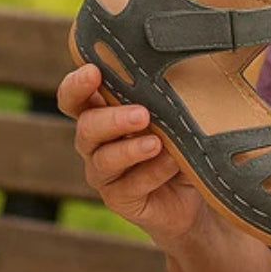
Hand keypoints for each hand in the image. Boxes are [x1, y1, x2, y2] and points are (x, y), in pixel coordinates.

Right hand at [57, 64, 205, 245]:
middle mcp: (96, 143)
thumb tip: (172, 75)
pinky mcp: (119, 199)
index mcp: (103, 113)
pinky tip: (172, 162)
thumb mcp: (174, 116)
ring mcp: (104, 173)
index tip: (93, 72)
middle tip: (142, 114)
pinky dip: (153, 172)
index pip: (75, 98)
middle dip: (112, 119)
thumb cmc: (180, 141)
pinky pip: (130, 186)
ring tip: (156, 143)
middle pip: (86, 127)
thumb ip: (163, 98)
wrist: (195, 191)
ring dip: (130, 149)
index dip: (76, 86)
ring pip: (104, 159)